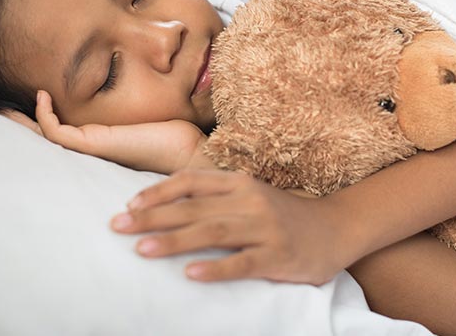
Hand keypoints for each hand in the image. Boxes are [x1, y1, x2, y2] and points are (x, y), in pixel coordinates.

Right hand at [1, 90, 214, 173]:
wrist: (192, 154)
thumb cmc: (178, 136)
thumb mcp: (151, 112)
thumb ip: (137, 104)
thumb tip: (142, 82)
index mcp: (102, 143)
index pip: (64, 134)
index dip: (43, 119)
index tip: (33, 96)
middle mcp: (92, 148)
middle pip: (47, 139)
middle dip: (21, 126)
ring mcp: (91, 148)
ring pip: (46, 138)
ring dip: (23, 123)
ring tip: (3, 107)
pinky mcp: (95, 144)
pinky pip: (57, 132)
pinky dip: (45, 115)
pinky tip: (41, 96)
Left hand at [110, 170, 344, 284]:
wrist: (336, 228)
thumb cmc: (284, 215)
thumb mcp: (251, 195)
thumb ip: (216, 197)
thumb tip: (168, 205)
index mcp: (240, 183)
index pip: (191, 181)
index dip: (158, 192)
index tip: (129, 204)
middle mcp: (250, 200)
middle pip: (194, 208)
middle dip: (153, 217)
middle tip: (119, 227)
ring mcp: (265, 228)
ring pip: (213, 232)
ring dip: (175, 241)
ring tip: (142, 249)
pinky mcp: (278, 256)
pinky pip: (243, 263)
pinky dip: (215, 268)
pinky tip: (190, 274)